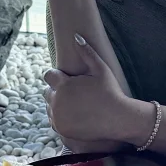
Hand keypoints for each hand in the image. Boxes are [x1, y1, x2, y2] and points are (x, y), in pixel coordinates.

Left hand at [43, 35, 149, 150]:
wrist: (118, 118)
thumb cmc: (111, 91)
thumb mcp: (101, 69)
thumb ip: (87, 52)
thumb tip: (75, 36)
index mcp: (63, 86)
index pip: (48, 76)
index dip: (57, 76)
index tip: (67, 78)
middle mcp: (57, 102)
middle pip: (47, 92)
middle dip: (57, 91)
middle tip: (73, 92)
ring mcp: (58, 118)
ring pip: (49, 107)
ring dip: (57, 104)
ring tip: (75, 103)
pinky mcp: (61, 130)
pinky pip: (54, 121)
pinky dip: (60, 117)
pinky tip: (74, 114)